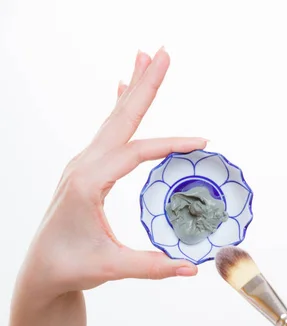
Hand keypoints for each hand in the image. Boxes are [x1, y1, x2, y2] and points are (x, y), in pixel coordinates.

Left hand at [18, 48, 205, 301]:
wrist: (42, 270)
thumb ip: (152, 267)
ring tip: (146, 58)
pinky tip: (122, 91)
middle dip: (143, 85)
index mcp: (87, 184)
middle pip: (120, 119)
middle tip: (163, 53)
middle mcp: (83, 167)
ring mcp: (82, 165)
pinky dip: (119, 109)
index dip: (170, 145)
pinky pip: (107, 133)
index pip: (135, 154)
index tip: (202, 142)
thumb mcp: (111, 267)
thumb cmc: (70, 267)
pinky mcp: (85, 170)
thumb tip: (192, 269)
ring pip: (112, 120)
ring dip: (132, 90)